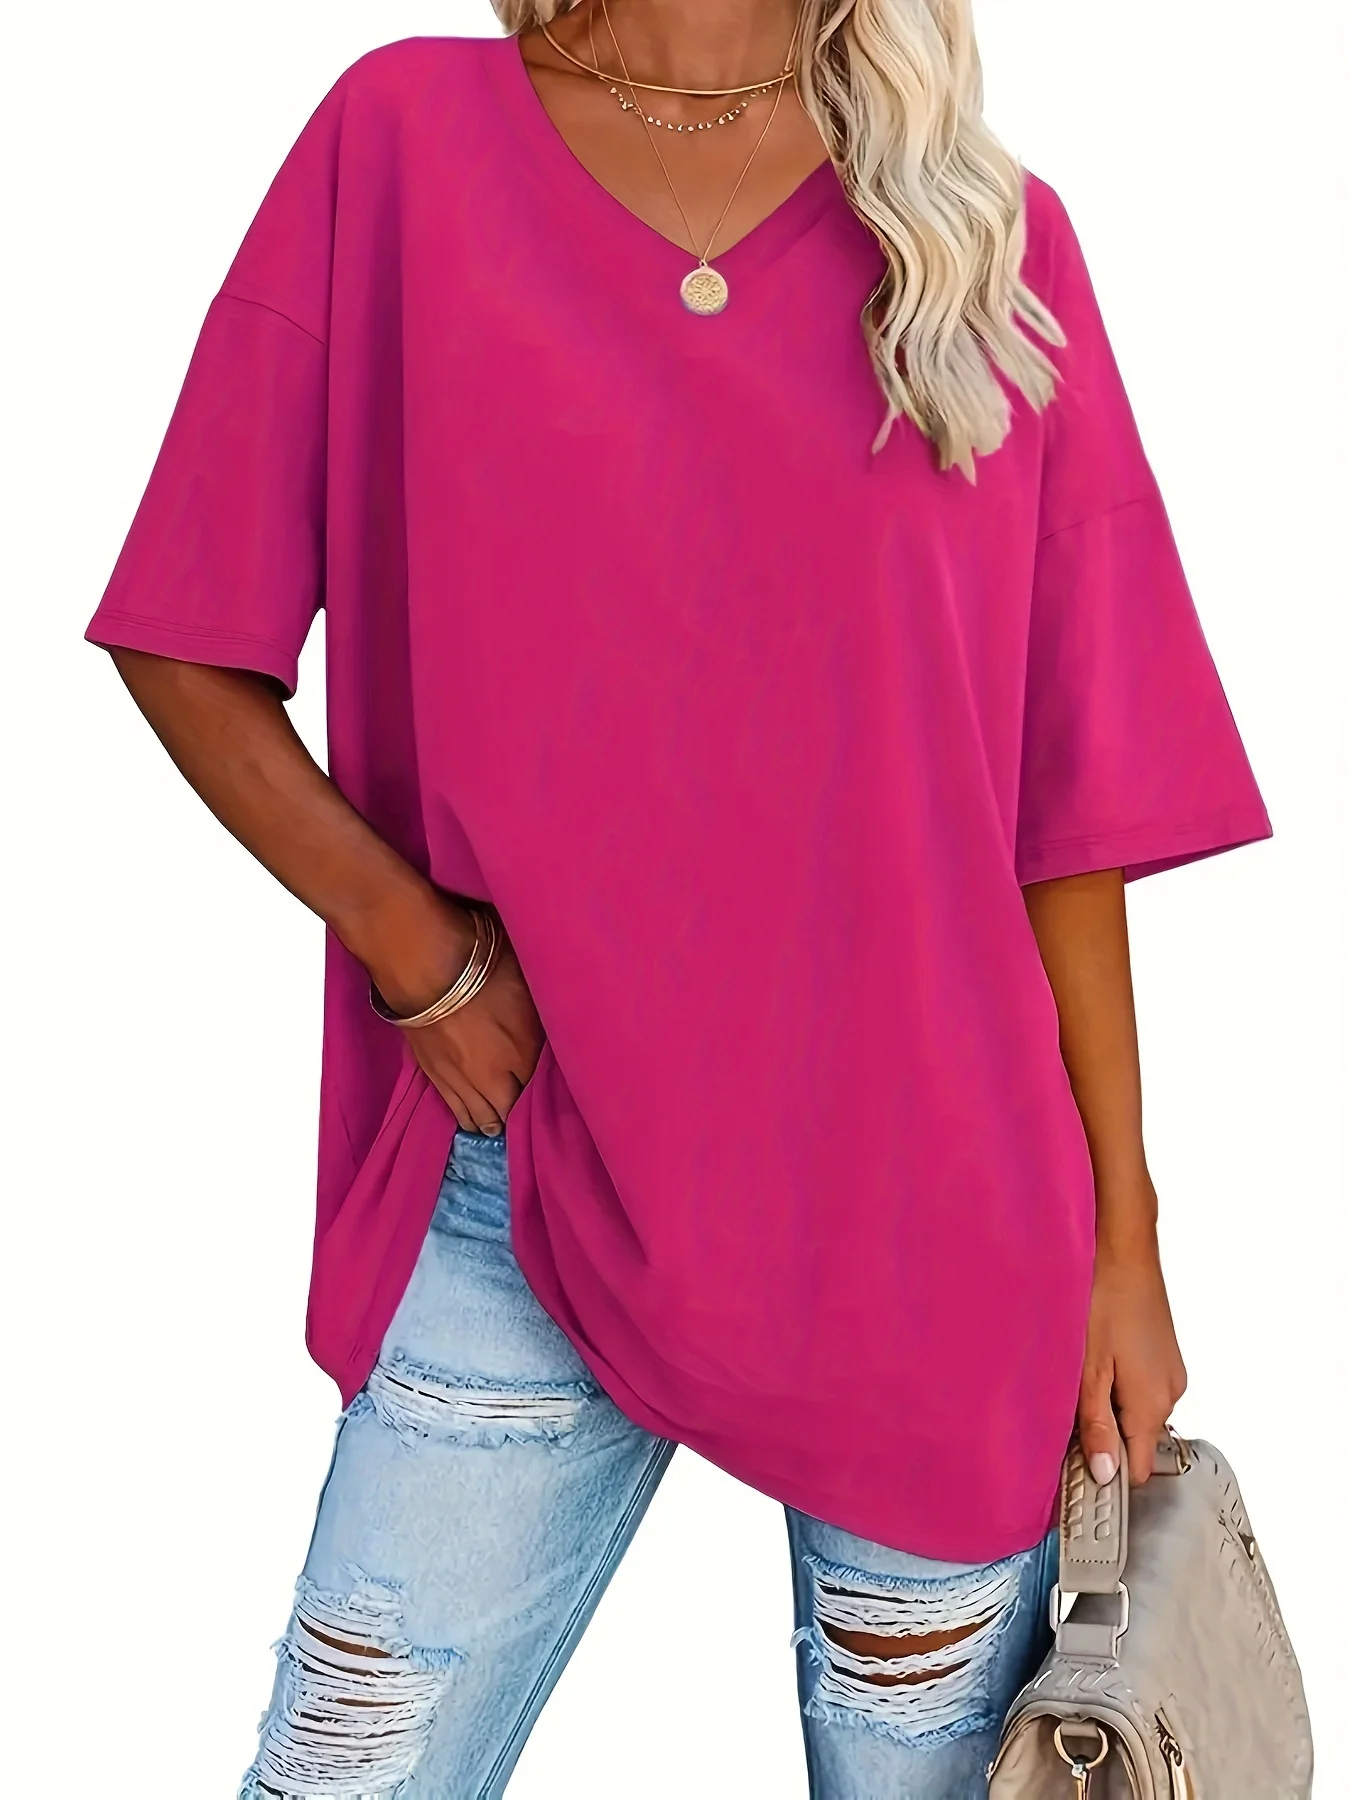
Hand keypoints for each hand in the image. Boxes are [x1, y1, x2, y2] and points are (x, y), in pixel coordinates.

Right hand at [365, 897, 544, 1136]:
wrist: (424, 965)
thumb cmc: (482, 963)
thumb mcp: (527, 982)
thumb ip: (539, 1014)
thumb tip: (547, 1026)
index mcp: (524, 1054)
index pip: (538, 1089)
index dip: (543, 1094)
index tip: (549, 1097)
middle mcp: (494, 1076)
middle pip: (508, 1111)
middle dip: (517, 1116)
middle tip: (523, 1119)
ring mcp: (461, 1079)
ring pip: (480, 1116)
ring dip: (491, 1122)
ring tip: (497, 1126)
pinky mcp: (433, 1075)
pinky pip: (454, 1108)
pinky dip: (466, 1116)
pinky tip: (471, 1119)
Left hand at [1077, 1221, 1186, 1488]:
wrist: (1123, 1246)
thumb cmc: (1102, 1299)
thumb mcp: (1089, 1368)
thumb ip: (1097, 1424)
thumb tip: (1104, 1475)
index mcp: (1153, 1403)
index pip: (1139, 1469)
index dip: (1107, 1474)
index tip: (1075, 1472)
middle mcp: (1170, 1391)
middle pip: (1137, 1440)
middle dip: (1103, 1438)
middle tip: (1064, 1419)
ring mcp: (1169, 1371)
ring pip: (1137, 1411)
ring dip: (1108, 1408)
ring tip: (1076, 1381)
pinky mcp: (1162, 1353)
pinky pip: (1140, 1386)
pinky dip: (1117, 1385)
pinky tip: (1093, 1361)